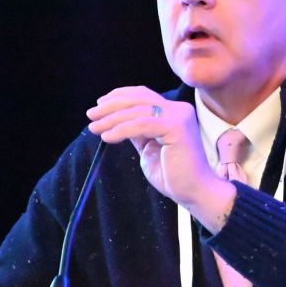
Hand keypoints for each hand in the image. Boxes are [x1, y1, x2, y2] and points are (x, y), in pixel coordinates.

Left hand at [87, 87, 236, 233]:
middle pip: (138, 98)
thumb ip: (137, 132)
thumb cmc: (175, 175)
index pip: (143, 95)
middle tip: (90, 115)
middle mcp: (179, 110)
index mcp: (175, 112)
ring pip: (137, 110)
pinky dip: (121, 129)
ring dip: (111, 118)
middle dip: (110, 105)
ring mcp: (179, 117)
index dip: (119, 96)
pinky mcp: (177, 128)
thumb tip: (115, 120)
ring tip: (94, 128)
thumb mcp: (149, 147)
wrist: (194, 192)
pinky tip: (108, 137)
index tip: (100, 105)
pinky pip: (141, 124)